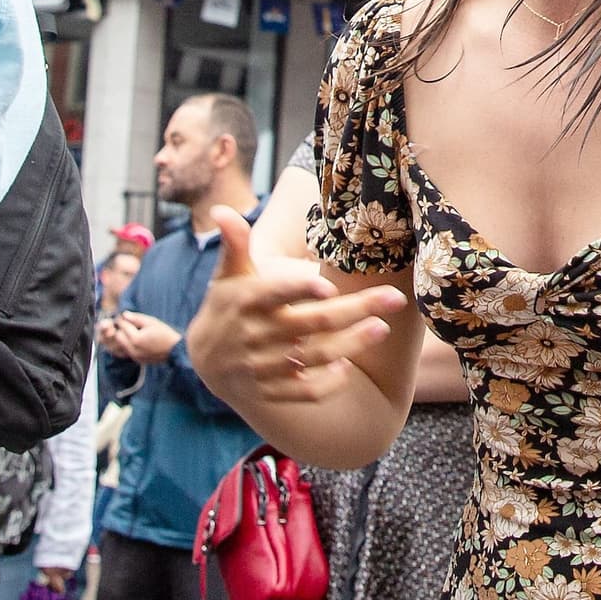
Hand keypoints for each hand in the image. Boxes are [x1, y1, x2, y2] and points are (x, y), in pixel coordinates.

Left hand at [110, 311, 181, 365]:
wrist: (176, 350)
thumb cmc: (165, 333)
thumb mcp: (152, 322)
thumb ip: (137, 318)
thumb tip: (124, 314)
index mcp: (136, 339)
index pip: (122, 326)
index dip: (122, 319)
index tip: (123, 316)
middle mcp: (133, 349)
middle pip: (118, 337)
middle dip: (121, 330)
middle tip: (128, 324)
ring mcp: (135, 356)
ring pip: (121, 345)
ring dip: (125, 338)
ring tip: (133, 332)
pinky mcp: (138, 360)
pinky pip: (128, 351)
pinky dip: (129, 345)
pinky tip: (139, 340)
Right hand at [182, 206, 402, 409]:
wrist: (206, 359)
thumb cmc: (228, 305)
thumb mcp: (229, 274)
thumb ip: (235, 243)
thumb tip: (222, 208)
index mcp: (247, 301)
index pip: (276, 293)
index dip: (300, 290)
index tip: (328, 286)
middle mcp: (255, 334)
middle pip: (313, 323)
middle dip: (355, 311)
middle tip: (394, 299)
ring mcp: (263, 366)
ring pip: (315, 357)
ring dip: (352, 344)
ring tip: (382, 328)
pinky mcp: (271, 390)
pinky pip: (304, 391)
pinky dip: (327, 383)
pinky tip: (348, 366)